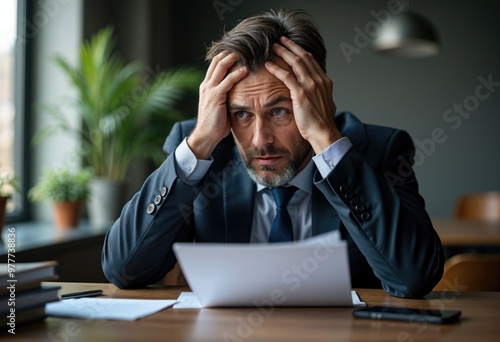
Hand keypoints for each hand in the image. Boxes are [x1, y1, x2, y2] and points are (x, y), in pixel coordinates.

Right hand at [188, 52, 247, 158]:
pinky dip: (237, 74)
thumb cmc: (215, 124)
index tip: (237, 52)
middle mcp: (206, 85)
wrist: (206, 135)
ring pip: (221, 67)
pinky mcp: (216, 96)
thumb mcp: (220, 106)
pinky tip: (245, 70)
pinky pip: (227, 81)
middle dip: (229, 53)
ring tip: (244, 53)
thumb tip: (240, 93)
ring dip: (233, 59)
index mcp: (206, 86)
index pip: (215, 65)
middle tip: (242, 47)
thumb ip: (226, 96)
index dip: (225, 57)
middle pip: (217, 62)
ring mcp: (210, 89)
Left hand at [265, 36, 341, 152]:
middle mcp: (318, 80)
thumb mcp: (324, 104)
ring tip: (274, 47)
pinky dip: (276, 69)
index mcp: (324, 82)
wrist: (324, 132)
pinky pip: (286, 76)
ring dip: (283, 52)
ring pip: (295, 62)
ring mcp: (310, 85)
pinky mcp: (301, 93)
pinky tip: (268, 64)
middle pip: (303, 57)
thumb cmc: (322, 123)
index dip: (301, 51)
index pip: (311, 61)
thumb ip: (319, 95)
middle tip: (281, 40)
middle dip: (291, 46)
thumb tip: (315, 94)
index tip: (292, 46)